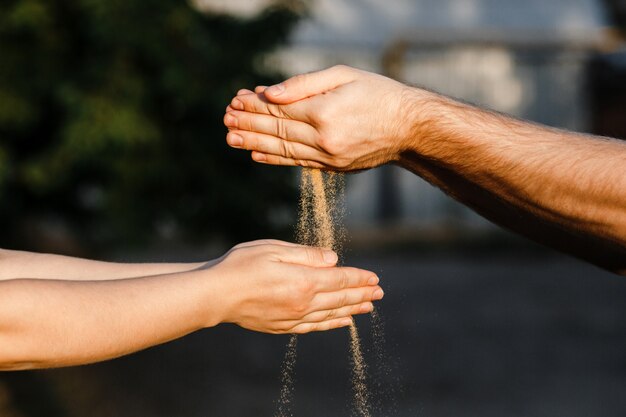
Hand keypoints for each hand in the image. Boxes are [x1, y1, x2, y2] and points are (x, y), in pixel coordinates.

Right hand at [209, 240, 382, 333]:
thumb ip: (306, 255)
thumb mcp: (273, 250)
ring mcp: (293, 318)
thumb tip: (333, 260)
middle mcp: (302, 303)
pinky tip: (342, 322)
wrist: (215, 295)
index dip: (359, 278)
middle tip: (380, 293)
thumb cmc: (241, 265)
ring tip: (369, 307)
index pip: (339, 280)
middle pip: (340, 299)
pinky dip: (332, 324)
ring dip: (352, 310)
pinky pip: (315, 327)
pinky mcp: (282, 327)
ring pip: (331, 315)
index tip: (374, 278)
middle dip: (362, 294)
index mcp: (302, 281)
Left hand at [223, 65, 423, 170]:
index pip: (279, 110)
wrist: (409, 128)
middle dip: (248, 124)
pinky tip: (256, 154)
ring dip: (254, 142)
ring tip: (231, 138)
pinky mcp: (333, 167)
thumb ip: (304, 85)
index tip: (235, 100)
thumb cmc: (379, 93)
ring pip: (283, 149)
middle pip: (276, 130)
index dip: (255, 106)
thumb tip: (270, 94)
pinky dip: (275, 159)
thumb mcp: (344, 76)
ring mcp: (328, 156)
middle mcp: (323, 139)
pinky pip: (298, 162)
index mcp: (324, 113)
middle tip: (226, 119)